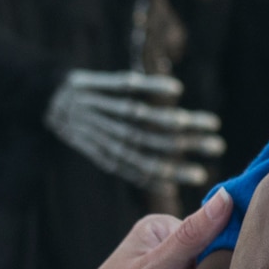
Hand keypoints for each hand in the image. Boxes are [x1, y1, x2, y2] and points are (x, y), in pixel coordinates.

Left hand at [45, 70, 224, 186]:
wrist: (50, 99)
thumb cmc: (89, 128)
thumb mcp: (106, 150)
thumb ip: (135, 161)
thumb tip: (169, 181)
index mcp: (112, 155)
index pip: (145, 169)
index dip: (173, 173)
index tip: (203, 175)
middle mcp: (109, 135)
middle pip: (152, 143)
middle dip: (187, 146)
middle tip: (218, 146)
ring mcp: (104, 110)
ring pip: (145, 118)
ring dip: (180, 120)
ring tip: (211, 123)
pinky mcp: (99, 86)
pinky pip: (127, 87)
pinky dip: (153, 87)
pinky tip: (176, 89)